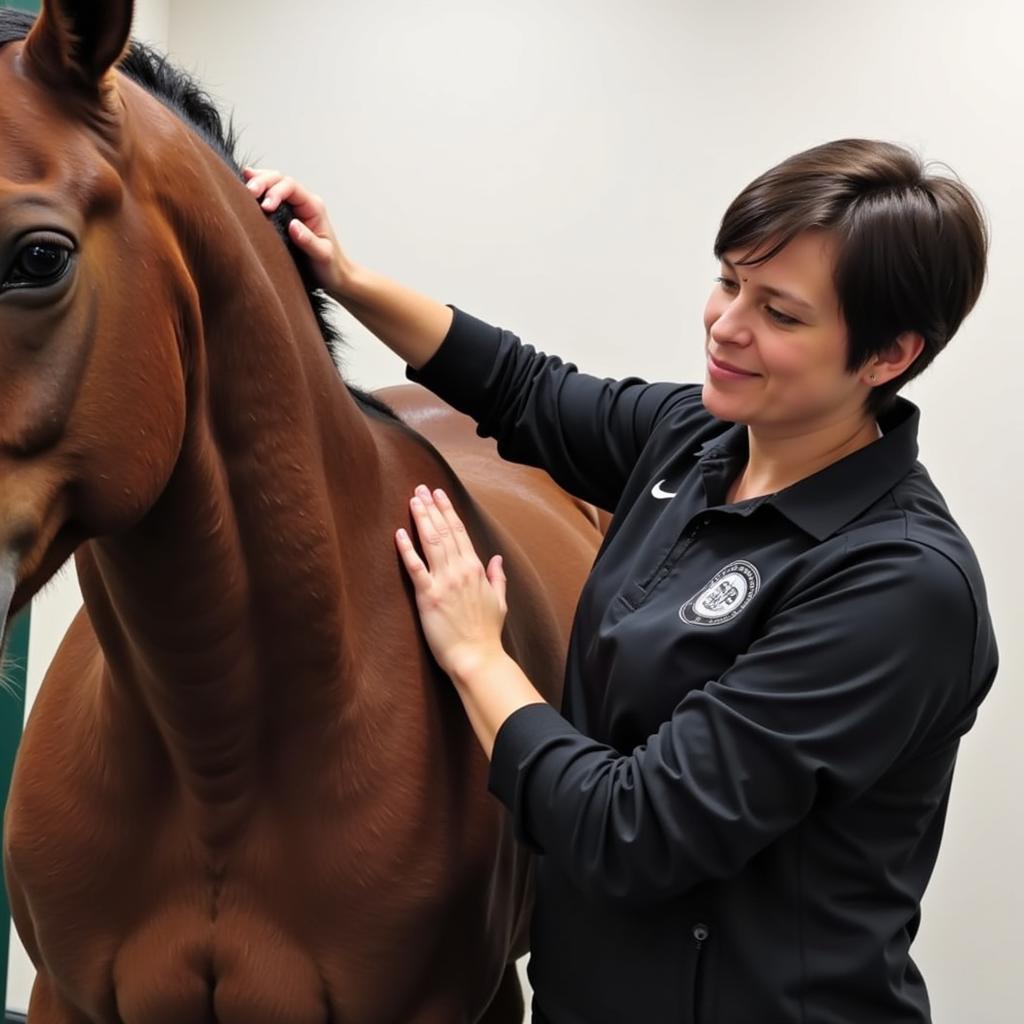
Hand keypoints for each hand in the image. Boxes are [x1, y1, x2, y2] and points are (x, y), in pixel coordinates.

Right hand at [242, 168, 354, 299]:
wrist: (335, 276)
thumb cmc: (330, 267)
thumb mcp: (323, 256)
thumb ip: (309, 241)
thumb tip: (293, 225)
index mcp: (313, 207)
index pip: (291, 187)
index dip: (275, 192)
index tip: (265, 207)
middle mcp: (304, 203)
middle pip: (280, 180)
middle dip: (263, 181)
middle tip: (248, 192)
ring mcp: (294, 207)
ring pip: (274, 183)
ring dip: (258, 181)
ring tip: (242, 184)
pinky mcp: (285, 215)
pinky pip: (270, 195)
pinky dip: (258, 189)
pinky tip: (244, 186)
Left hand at [396, 485, 507, 680]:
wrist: (477, 658)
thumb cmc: (487, 634)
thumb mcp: (500, 602)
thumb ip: (497, 578)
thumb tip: (497, 559)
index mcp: (477, 569)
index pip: (460, 532)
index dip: (448, 511)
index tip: (439, 495)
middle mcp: (461, 570)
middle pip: (444, 531)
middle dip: (432, 507)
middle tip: (421, 489)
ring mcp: (444, 582)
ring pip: (431, 542)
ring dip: (421, 518)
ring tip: (413, 500)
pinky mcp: (428, 597)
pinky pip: (415, 567)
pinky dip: (407, 549)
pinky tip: (399, 533)